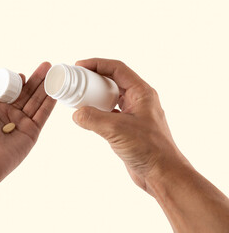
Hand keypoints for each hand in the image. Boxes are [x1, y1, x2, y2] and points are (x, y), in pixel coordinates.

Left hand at [0, 62, 55, 183]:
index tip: (22, 74)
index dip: (18, 83)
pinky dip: (49, 103)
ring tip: (54, 74)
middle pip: (27, 95)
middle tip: (47, 67)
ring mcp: (22, 125)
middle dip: (37, 81)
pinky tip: (55, 91)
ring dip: (46, 88)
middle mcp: (10, 117)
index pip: (12, 93)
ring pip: (37, 102)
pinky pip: (42, 116)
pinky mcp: (31, 133)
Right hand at [72, 58, 189, 193]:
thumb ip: (92, 119)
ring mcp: (134, 114)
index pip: (117, 69)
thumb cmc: (149, 149)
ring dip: (95, 95)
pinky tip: (87, 116)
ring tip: (79, 96)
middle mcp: (139, 100)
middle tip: (77, 80)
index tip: (79, 66)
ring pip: (111, 97)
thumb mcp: (116, 130)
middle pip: (113, 80)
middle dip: (94, 78)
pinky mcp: (128, 127)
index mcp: (142, 92)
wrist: (162, 174)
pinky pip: (109, 112)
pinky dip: (97, 111)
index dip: (97, 64)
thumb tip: (76, 114)